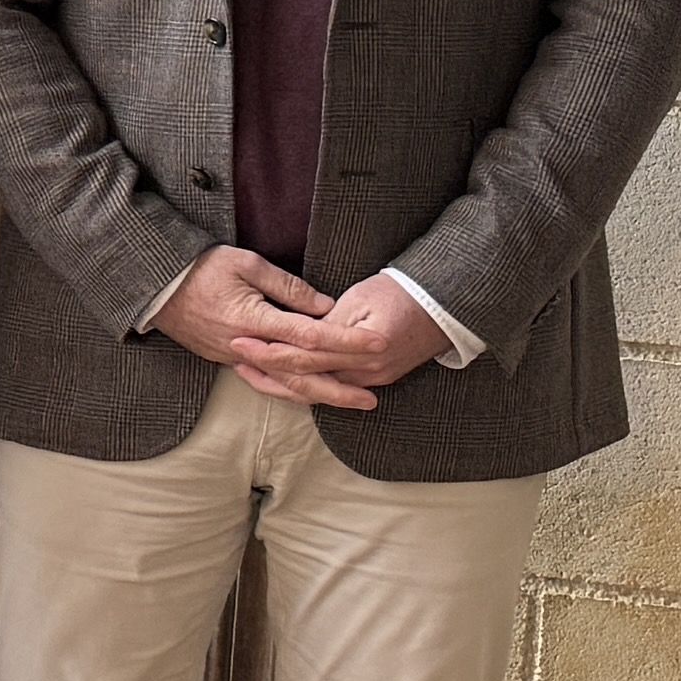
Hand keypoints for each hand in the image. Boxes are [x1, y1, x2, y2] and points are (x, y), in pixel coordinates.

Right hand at [157, 244, 391, 410]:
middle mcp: (248, 347)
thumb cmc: (202, 268)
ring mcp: (237, 359)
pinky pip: (268, 383)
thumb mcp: (248, 264)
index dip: (348, 342)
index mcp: (256, 320)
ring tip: (352, 402)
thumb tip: (326, 307)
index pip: (312, 337)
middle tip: (374, 396)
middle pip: (303, 374)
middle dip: (341, 386)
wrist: (157, 287)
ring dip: (321, 396)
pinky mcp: (229, 362)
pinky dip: (293, 393)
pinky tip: (313, 396)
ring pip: (285, 386)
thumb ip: (290, 288)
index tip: (378, 344)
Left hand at [244, 271, 443, 401]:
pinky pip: (331, 388)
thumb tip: (294, 334)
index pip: (307, 355)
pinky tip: (280, 379)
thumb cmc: (403, 291)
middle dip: (267, 370)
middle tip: (235, 358)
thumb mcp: (361, 296)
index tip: (240, 341)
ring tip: (249, 371)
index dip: (270, 349)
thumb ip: (326, 320)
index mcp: (366, 347)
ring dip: (280, 384)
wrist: (445, 304)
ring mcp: (373, 380)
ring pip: (317, 390)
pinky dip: (303, 385)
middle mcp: (368, 371)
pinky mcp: (374, 380)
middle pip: (307, 379)